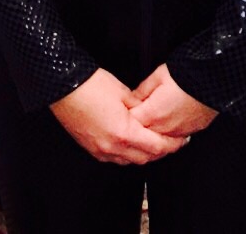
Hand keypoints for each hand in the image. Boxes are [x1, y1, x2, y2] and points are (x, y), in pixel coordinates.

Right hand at [49, 67, 188, 165]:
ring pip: (130, 161)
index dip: (172, 144)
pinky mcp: (91, 148)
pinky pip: (115, 158)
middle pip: (145, 158)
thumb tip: (149, 112)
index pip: (156, 146)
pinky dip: (127, 153)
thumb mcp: (123, 91)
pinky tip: (131, 142)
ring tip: (153, 140)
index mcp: (124, 133)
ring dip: (144, 153)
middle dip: (161, 151)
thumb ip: (140, 106)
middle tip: (171, 141)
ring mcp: (100, 150)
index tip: (181, 138)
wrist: (63, 86)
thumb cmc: (90, 85)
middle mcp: (112, 147)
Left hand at [129, 63, 217, 137]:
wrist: (214, 80)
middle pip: (141, 138)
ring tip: (146, 125)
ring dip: (149, 136)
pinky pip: (172, 139)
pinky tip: (163, 127)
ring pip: (157, 143)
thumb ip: (142, 89)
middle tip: (129, 122)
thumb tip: (132, 98)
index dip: (123, 117)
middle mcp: (164, 128)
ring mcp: (178, 133)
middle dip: (134, 130)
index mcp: (153, 113)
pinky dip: (165, 136)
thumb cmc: (188, 75)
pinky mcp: (190, 132)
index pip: (130, 123)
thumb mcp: (159, 75)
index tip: (121, 112)